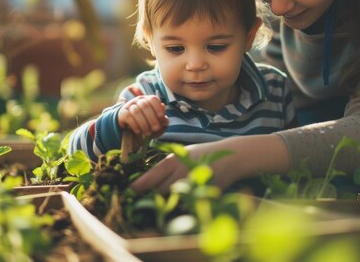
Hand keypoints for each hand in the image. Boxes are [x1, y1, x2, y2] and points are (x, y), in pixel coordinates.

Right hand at [118, 95, 168, 136]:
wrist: (129, 127)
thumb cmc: (146, 123)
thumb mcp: (155, 122)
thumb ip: (161, 120)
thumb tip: (165, 120)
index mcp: (148, 99)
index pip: (153, 99)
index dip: (158, 108)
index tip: (161, 118)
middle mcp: (138, 100)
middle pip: (145, 105)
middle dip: (152, 119)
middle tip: (156, 129)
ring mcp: (129, 106)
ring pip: (136, 111)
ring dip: (144, 124)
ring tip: (147, 133)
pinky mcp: (122, 113)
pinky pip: (128, 117)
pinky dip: (135, 125)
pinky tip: (138, 131)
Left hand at [130, 134, 289, 193]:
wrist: (230, 157)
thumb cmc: (202, 154)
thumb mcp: (181, 154)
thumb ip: (166, 166)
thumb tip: (146, 178)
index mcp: (172, 161)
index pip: (150, 178)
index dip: (138, 187)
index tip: (129, 192)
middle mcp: (179, 173)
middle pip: (158, 191)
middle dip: (151, 196)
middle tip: (143, 200)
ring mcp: (191, 184)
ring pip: (171, 199)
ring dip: (166, 201)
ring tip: (164, 199)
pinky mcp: (201, 194)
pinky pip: (186, 204)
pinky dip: (182, 204)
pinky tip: (182, 200)